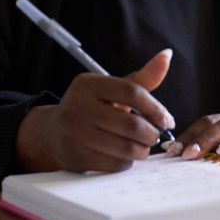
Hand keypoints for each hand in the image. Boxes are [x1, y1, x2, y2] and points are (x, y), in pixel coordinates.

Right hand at [16, 49, 174, 172]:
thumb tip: (167, 55)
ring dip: (141, 150)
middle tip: (155, 136)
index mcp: (88, 84)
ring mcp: (74, 133)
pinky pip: (113, 164)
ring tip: (143, 147)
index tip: (167, 119)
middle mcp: (78, 106)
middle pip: (130, 124)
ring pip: (124, 147)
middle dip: (151, 133)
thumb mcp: (112, 89)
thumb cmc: (91, 107)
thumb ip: (142, 78)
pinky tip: (126, 156)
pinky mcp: (74, 157)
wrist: (53, 132)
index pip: (132, 92)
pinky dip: (126, 162)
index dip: (155, 108)